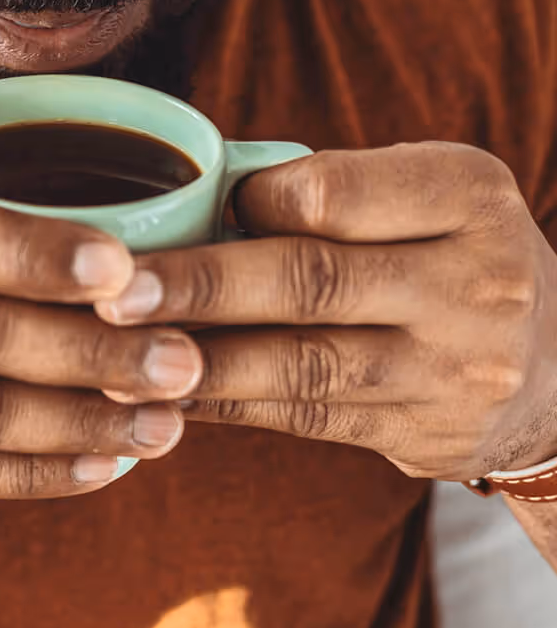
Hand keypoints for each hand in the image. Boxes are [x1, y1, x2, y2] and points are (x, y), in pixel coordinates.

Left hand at [95, 143, 556, 481]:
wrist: (555, 370)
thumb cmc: (451, 255)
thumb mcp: (422, 196)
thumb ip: (329, 191)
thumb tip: (193, 201)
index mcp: (465, 196)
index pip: (333, 194)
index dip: (247, 204)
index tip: (184, 213)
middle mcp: (473, 282)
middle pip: (310, 281)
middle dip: (200, 287)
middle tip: (115, 291)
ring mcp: (455, 370)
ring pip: (300, 364)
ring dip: (199, 360)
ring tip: (117, 353)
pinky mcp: (425, 435)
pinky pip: (305, 417)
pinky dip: (228, 403)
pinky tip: (169, 392)